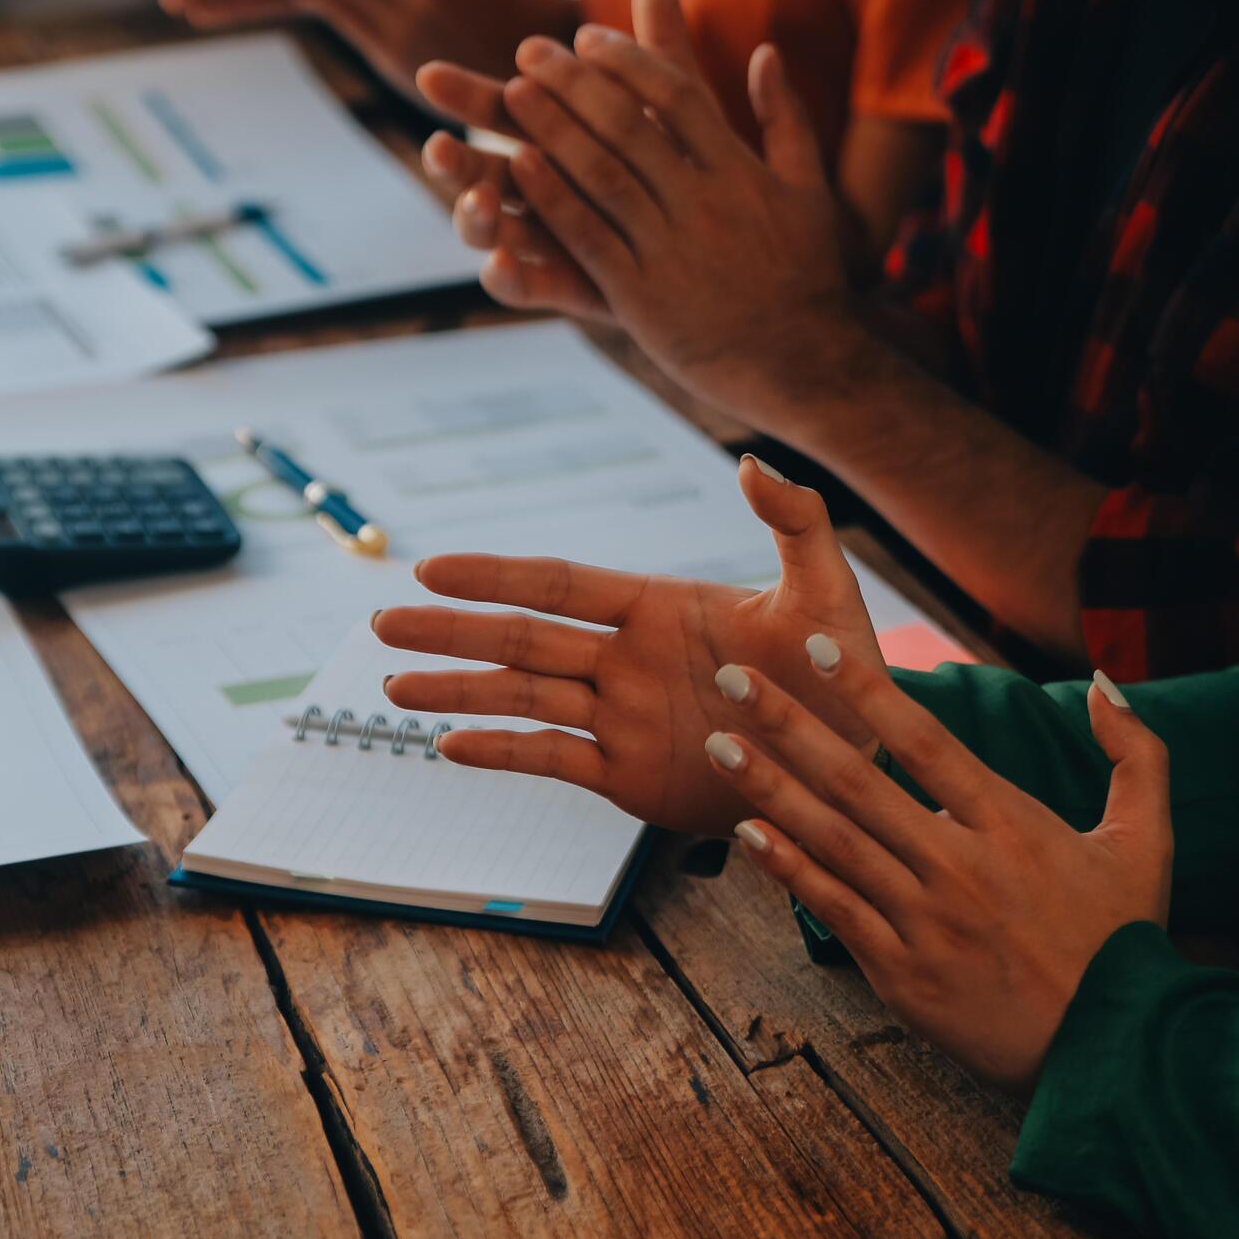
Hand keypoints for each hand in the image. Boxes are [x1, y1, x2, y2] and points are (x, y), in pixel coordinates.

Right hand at [370, 456, 885, 835]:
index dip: (496, 576)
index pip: (561, 584)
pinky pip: (554, 760)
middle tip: (381, 625)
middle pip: (520, 640)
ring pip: (522, 699)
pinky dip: (503, 753)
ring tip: (394, 685)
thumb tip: (752, 461)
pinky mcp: (629, 777)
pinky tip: (448, 746)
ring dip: (458, 691)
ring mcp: (621, 719)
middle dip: (451, 632)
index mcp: (657, 608)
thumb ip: (794, 522)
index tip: (433, 569)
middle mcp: (624, 659)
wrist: (856, 762)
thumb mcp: (827, 591)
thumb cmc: (844, 672)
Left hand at [416, 0, 860, 421]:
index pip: (675, 95)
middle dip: (574, 83)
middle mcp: (701, 203)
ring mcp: (669, 249)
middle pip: (627, 125)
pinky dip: (553, 199)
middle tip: (530, 51)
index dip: (627, 59)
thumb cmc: (807, 278)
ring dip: (553, 130)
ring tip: (512, 94)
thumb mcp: (810, 190)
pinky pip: (589, 237)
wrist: (803, 364)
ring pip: (601, 174)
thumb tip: (766, 52)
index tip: (586, 37)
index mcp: (737, 171)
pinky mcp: (641, 296)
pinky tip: (520, 168)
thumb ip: (786, 119)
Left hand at [708, 646, 1172, 1092]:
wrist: (1113, 1053)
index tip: (819, 646)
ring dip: (769, 787)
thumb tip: (1104, 680)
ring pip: (833, 841)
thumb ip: (1135, 754)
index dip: (869, 690)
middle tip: (734, 679)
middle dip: (790, 725)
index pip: (926, 741)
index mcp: (1012, 826)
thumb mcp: (1148, 841)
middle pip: (859, 782)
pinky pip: (834, 909)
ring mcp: (925, 922)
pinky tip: (746, 833)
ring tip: (719, 744)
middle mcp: (960, 867)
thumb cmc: (1124, 941)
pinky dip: (788, 869)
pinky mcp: (902, 973)